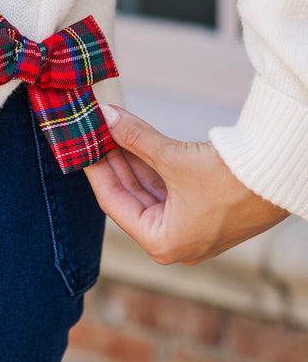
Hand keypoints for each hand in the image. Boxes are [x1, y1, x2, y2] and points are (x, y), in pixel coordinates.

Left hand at [84, 104, 288, 264]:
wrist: (279, 174)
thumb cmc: (230, 179)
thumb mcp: (172, 158)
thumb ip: (134, 138)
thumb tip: (105, 118)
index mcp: (163, 243)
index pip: (114, 204)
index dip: (95, 171)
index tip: (81, 146)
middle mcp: (175, 241)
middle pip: (130, 196)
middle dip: (113, 162)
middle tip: (93, 134)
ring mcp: (190, 226)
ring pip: (148, 189)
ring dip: (131, 160)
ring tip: (110, 130)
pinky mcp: (203, 209)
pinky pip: (166, 186)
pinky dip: (151, 163)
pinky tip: (134, 139)